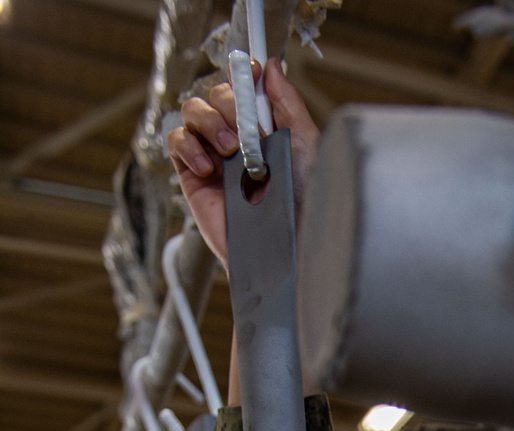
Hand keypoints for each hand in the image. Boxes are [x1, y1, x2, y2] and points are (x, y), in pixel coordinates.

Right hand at [167, 59, 319, 269]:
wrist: (287, 248)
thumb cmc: (305, 205)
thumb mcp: (305, 145)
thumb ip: (287, 104)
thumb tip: (270, 66)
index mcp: (265, 129)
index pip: (243, 87)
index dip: (243, 74)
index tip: (250, 71)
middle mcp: (238, 140)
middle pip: (216, 94)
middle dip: (229, 102)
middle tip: (247, 131)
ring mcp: (215, 158)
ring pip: (192, 110)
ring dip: (209, 121)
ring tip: (231, 151)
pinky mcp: (193, 179)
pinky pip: (176, 141)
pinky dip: (188, 145)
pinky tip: (208, 167)